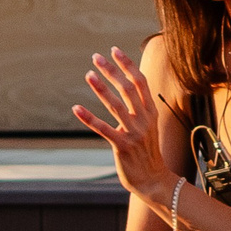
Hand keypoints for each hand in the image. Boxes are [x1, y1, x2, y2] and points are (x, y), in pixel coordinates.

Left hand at [73, 48, 177, 201]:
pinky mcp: (122, 146)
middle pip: (127, 88)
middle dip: (111, 70)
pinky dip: (88, 117)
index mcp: (151, 112)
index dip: (127, 64)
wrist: (154, 180)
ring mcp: (134, 133)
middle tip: (96, 57)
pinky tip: (76, 108)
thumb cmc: (147, 152)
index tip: (114, 50)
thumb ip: (140, 109)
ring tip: (88, 74)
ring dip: (101, 88)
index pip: (140, 82)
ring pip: (116, 105)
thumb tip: (125, 90)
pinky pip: (103, 128)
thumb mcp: (149, 127)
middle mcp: (144, 120)